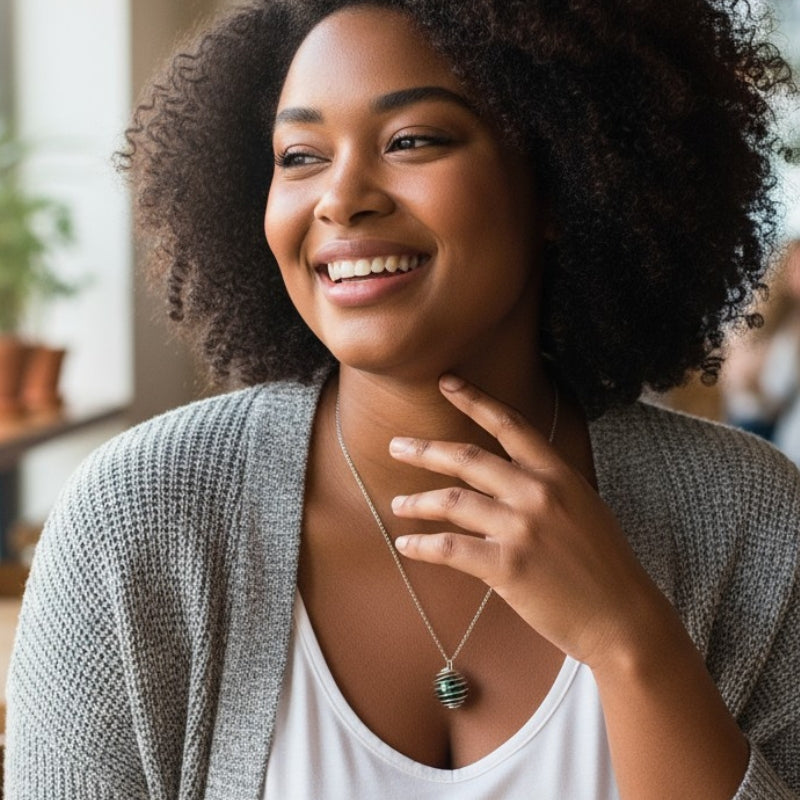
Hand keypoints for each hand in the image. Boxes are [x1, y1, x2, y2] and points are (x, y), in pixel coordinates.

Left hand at [390, 374, 671, 668]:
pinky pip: (451, 548)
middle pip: (468, 458)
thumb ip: (544, 489)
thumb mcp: (582, 509)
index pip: (510, 425)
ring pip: (453, 501)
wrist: (623, 619)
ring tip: (397, 505)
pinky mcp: (508, 566)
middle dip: (426, 450)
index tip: (446, 382)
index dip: (475, 400)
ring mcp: (522, 528)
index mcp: (559, 474)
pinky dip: (423, 545)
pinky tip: (407, 545)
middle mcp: (538, 493)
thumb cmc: (604, 566)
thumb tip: (502, 485)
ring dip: (418, 502)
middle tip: (396, 446)